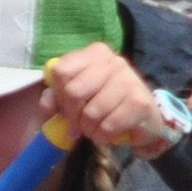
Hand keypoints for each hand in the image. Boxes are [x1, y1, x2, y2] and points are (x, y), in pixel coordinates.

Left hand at [41, 42, 175, 154]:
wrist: (144, 120)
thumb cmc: (106, 105)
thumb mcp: (77, 98)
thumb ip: (56, 97)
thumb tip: (47, 104)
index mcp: (95, 53)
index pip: (61, 71)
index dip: (58, 95)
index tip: (65, 108)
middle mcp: (113, 61)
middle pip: (73, 92)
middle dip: (72, 116)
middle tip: (77, 125)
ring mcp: (129, 79)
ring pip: (91, 112)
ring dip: (88, 130)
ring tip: (93, 130)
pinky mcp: (140, 102)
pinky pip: (108, 126)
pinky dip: (102, 137)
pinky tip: (106, 135)